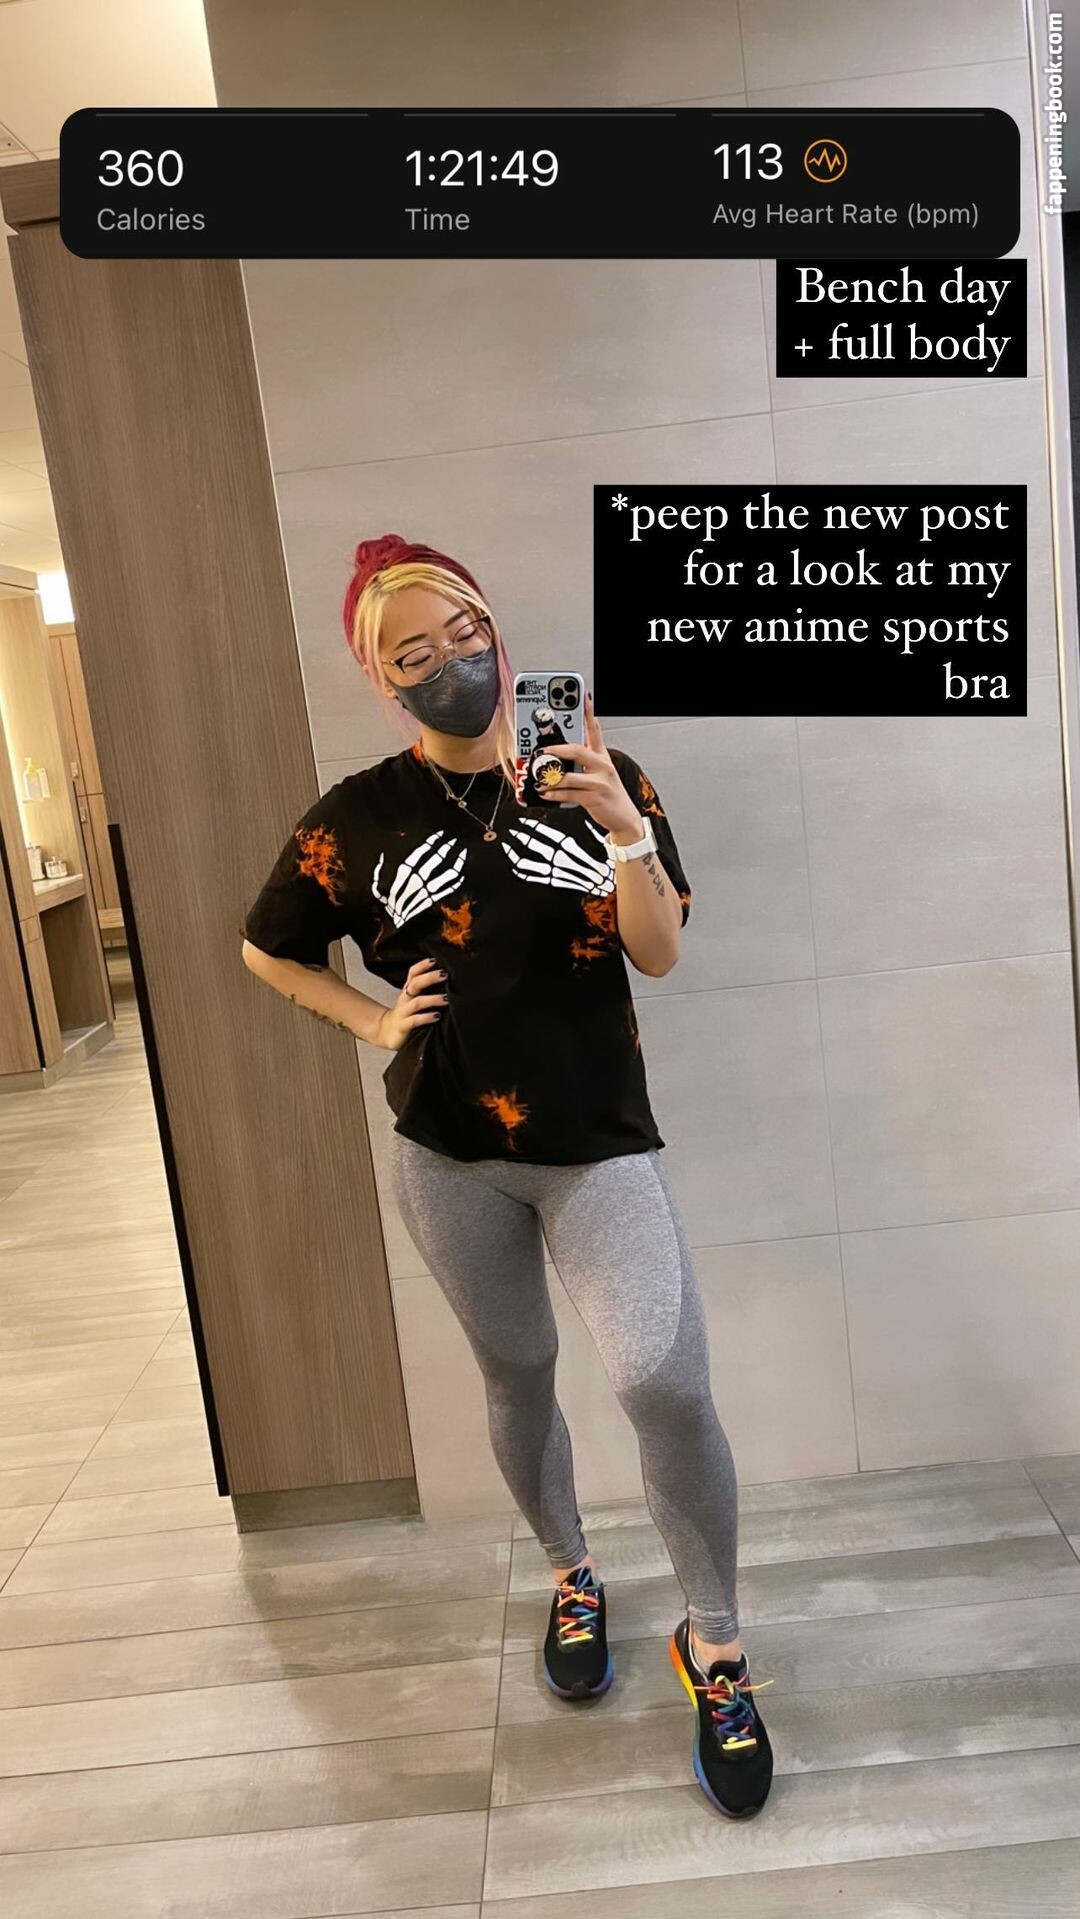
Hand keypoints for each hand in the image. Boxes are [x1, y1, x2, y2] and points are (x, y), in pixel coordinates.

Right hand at [375, 957, 447, 1050]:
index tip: (434, 960)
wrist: (387, 1031)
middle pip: (414, 984)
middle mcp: (405, 998)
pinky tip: (437, 1016)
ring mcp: (403, 1012)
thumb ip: (427, 989)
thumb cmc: (408, 1013)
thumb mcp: (415, 998)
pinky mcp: (403, 1026)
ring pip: (417, 1002)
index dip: (422, 965)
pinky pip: (414, 1020)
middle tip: (444, 975)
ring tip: (446, 999)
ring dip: (433, 999)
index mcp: (409, 989)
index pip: (413, 973)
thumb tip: (451, 978)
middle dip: (429, 978)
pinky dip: (426, 1017)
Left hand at [537, 692, 642, 837]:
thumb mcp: (598, 771)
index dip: (589, 712)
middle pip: (578, 751)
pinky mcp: (595, 798)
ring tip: (540, 779)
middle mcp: (602, 766)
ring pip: (571, 776)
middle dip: (557, 750)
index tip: (583, 696)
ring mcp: (599, 782)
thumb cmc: (608, 793)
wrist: (624, 817)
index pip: (594, 729)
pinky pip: (570, 794)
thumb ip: (581, 760)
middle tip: (543, 750)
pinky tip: (547, 793)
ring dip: (552, 778)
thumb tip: (556, 752)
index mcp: (601, 756)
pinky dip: (555, 794)